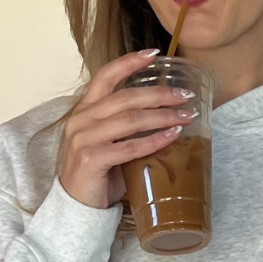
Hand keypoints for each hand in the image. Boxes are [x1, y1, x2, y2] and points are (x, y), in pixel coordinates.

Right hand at [59, 49, 195, 209]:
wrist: (76, 207)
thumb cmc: (98, 174)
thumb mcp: (109, 142)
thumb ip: (126, 126)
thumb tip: (165, 114)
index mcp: (84, 110)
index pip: (105, 76)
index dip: (129, 62)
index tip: (154, 54)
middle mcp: (81, 120)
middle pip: (125, 97)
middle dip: (159, 95)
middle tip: (185, 96)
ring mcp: (84, 139)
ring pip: (130, 120)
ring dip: (162, 116)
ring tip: (185, 116)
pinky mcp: (91, 159)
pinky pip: (130, 146)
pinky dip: (154, 141)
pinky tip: (172, 136)